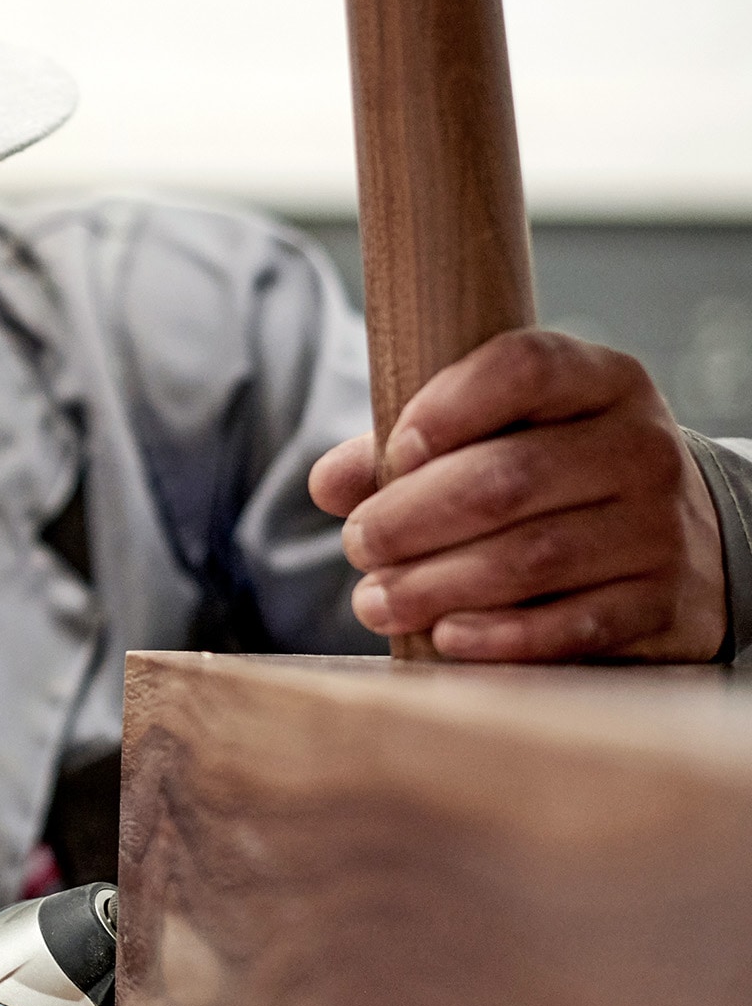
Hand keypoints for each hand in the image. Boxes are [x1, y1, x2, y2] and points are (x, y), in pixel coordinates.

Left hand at [308, 329, 727, 661]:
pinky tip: (445, 637)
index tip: (394, 451)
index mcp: (601, 381)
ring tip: (376, 600)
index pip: (524, 368)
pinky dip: (498, 635)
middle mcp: (640, 447)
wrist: (678, 545)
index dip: (446, 407)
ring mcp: (659, 528)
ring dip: (436, 585)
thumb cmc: (552, 478)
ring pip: (531, 557)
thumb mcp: (496, 439)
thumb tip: (327, 484)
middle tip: (358, 543)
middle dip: (412, 517)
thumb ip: (406, 451)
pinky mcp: (661, 604)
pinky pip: (571, 625)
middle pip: (508, 477)